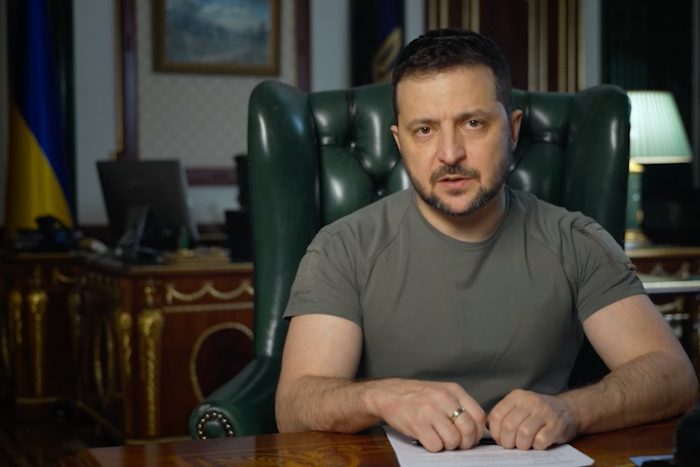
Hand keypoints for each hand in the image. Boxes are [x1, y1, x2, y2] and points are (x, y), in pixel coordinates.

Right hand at [369, 379, 485, 451]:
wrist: (388, 393)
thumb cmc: (416, 396)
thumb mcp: (441, 392)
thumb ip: (458, 405)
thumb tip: (475, 428)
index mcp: (453, 390)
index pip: (478, 415)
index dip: (478, 432)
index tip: (472, 437)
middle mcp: (444, 398)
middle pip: (468, 429)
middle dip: (465, 443)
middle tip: (457, 443)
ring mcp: (430, 411)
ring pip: (453, 440)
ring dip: (448, 446)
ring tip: (439, 439)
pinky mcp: (418, 424)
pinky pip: (436, 445)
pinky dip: (433, 447)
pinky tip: (427, 438)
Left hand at [488, 389, 578, 449]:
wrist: (569, 410)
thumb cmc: (539, 413)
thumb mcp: (520, 407)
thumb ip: (505, 415)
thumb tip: (486, 428)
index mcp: (517, 396)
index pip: (497, 415)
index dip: (495, 431)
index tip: (499, 439)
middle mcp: (530, 401)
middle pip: (509, 426)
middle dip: (507, 441)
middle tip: (511, 445)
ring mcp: (544, 412)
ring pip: (523, 433)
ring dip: (521, 445)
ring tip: (524, 445)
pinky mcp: (556, 425)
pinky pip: (540, 440)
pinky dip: (536, 446)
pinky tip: (538, 443)